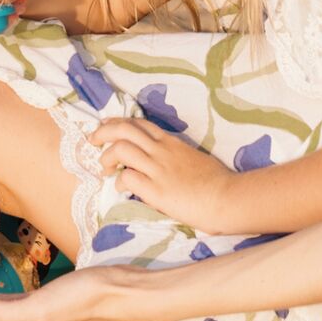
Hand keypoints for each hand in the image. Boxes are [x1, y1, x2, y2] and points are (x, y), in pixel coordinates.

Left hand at [82, 116, 238, 228]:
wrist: (228, 197)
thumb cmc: (217, 182)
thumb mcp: (194, 159)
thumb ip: (176, 156)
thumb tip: (166, 163)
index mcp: (171, 142)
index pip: (138, 123)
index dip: (117, 123)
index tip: (106, 127)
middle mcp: (161, 151)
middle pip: (124, 129)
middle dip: (103, 132)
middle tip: (93, 140)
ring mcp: (158, 169)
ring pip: (121, 149)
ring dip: (106, 157)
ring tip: (104, 168)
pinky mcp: (157, 190)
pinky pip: (127, 178)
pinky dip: (118, 181)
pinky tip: (121, 188)